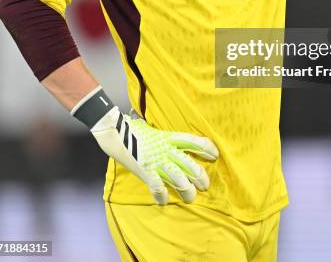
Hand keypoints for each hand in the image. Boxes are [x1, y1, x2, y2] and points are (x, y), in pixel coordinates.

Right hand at [91, 106, 218, 203]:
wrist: (115, 132)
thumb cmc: (133, 128)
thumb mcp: (153, 129)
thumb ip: (164, 137)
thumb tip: (171, 141)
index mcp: (170, 137)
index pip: (195, 141)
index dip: (207, 149)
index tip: (215, 155)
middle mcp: (167, 150)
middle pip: (191, 165)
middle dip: (201, 177)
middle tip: (205, 185)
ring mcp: (157, 162)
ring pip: (180, 180)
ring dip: (188, 191)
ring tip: (192, 197)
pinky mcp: (146, 172)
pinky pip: (159, 189)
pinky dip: (162, 197)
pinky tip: (164, 201)